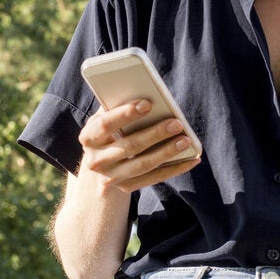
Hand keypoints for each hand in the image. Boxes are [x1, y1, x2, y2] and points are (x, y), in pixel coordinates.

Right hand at [77, 100, 200, 192]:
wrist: (98, 169)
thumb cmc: (108, 133)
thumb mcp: (105, 120)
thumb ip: (117, 106)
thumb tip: (145, 90)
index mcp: (88, 137)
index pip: (106, 124)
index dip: (126, 113)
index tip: (148, 103)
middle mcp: (95, 160)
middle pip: (129, 146)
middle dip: (155, 133)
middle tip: (177, 123)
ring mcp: (110, 177)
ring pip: (143, 165)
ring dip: (167, 152)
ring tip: (186, 140)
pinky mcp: (126, 188)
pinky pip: (153, 178)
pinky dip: (174, 169)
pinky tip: (191, 159)